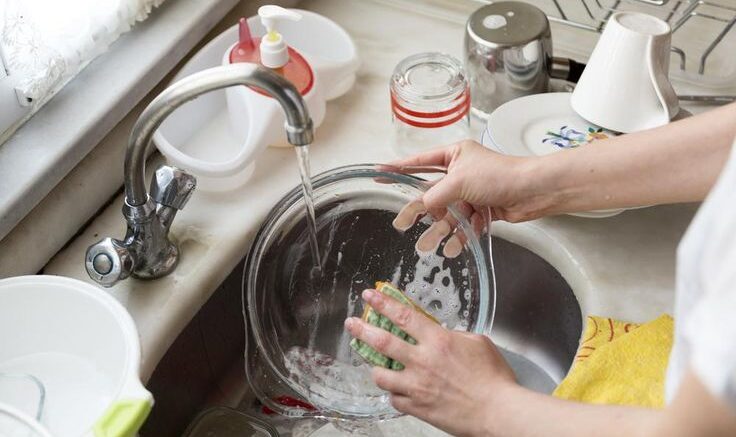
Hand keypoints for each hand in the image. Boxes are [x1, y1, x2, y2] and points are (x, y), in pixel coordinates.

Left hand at [345, 289, 516, 436]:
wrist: (497, 412)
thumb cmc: (493, 378)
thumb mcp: (477, 343)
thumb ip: (453, 336)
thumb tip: (441, 335)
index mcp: (437, 341)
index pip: (403, 316)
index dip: (383, 303)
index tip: (369, 295)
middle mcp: (422, 361)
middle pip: (382, 341)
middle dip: (362, 329)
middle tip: (352, 323)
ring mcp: (416, 386)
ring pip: (380, 374)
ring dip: (375, 367)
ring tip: (374, 364)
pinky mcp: (417, 407)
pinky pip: (394, 399)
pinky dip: (394, 393)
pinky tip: (398, 390)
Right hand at [388, 140, 550, 256]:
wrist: (532, 191)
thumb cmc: (498, 176)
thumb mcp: (459, 181)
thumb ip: (435, 194)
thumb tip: (421, 206)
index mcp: (453, 155)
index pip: (419, 162)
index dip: (398, 168)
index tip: (378, 173)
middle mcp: (461, 173)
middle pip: (432, 194)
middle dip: (419, 212)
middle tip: (401, 225)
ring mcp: (472, 192)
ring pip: (448, 214)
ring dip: (439, 230)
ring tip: (426, 247)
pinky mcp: (483, 209)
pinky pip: (465, 224)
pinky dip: (460, 236)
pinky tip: (453, 248)